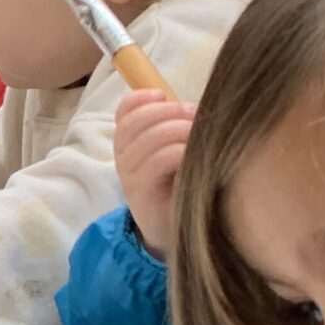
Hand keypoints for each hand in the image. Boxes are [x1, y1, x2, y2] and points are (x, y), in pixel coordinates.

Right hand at [114, 90, 196, 259]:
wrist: (172, 230)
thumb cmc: (178, 187)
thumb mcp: (174, 154)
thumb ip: (174, 130)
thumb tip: (195, 105)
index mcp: (128, 143)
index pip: (124, 111)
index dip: (140, 98)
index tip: (162, 94)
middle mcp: (122, 157)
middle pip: (136, 121)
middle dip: (168, 112)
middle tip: (196, 113)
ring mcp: (128, 175)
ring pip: (150, 138)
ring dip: (179, 130)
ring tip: (201, 134)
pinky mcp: (140, 192)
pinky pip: (159, 161)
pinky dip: (179, 152)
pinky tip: (194, 156)